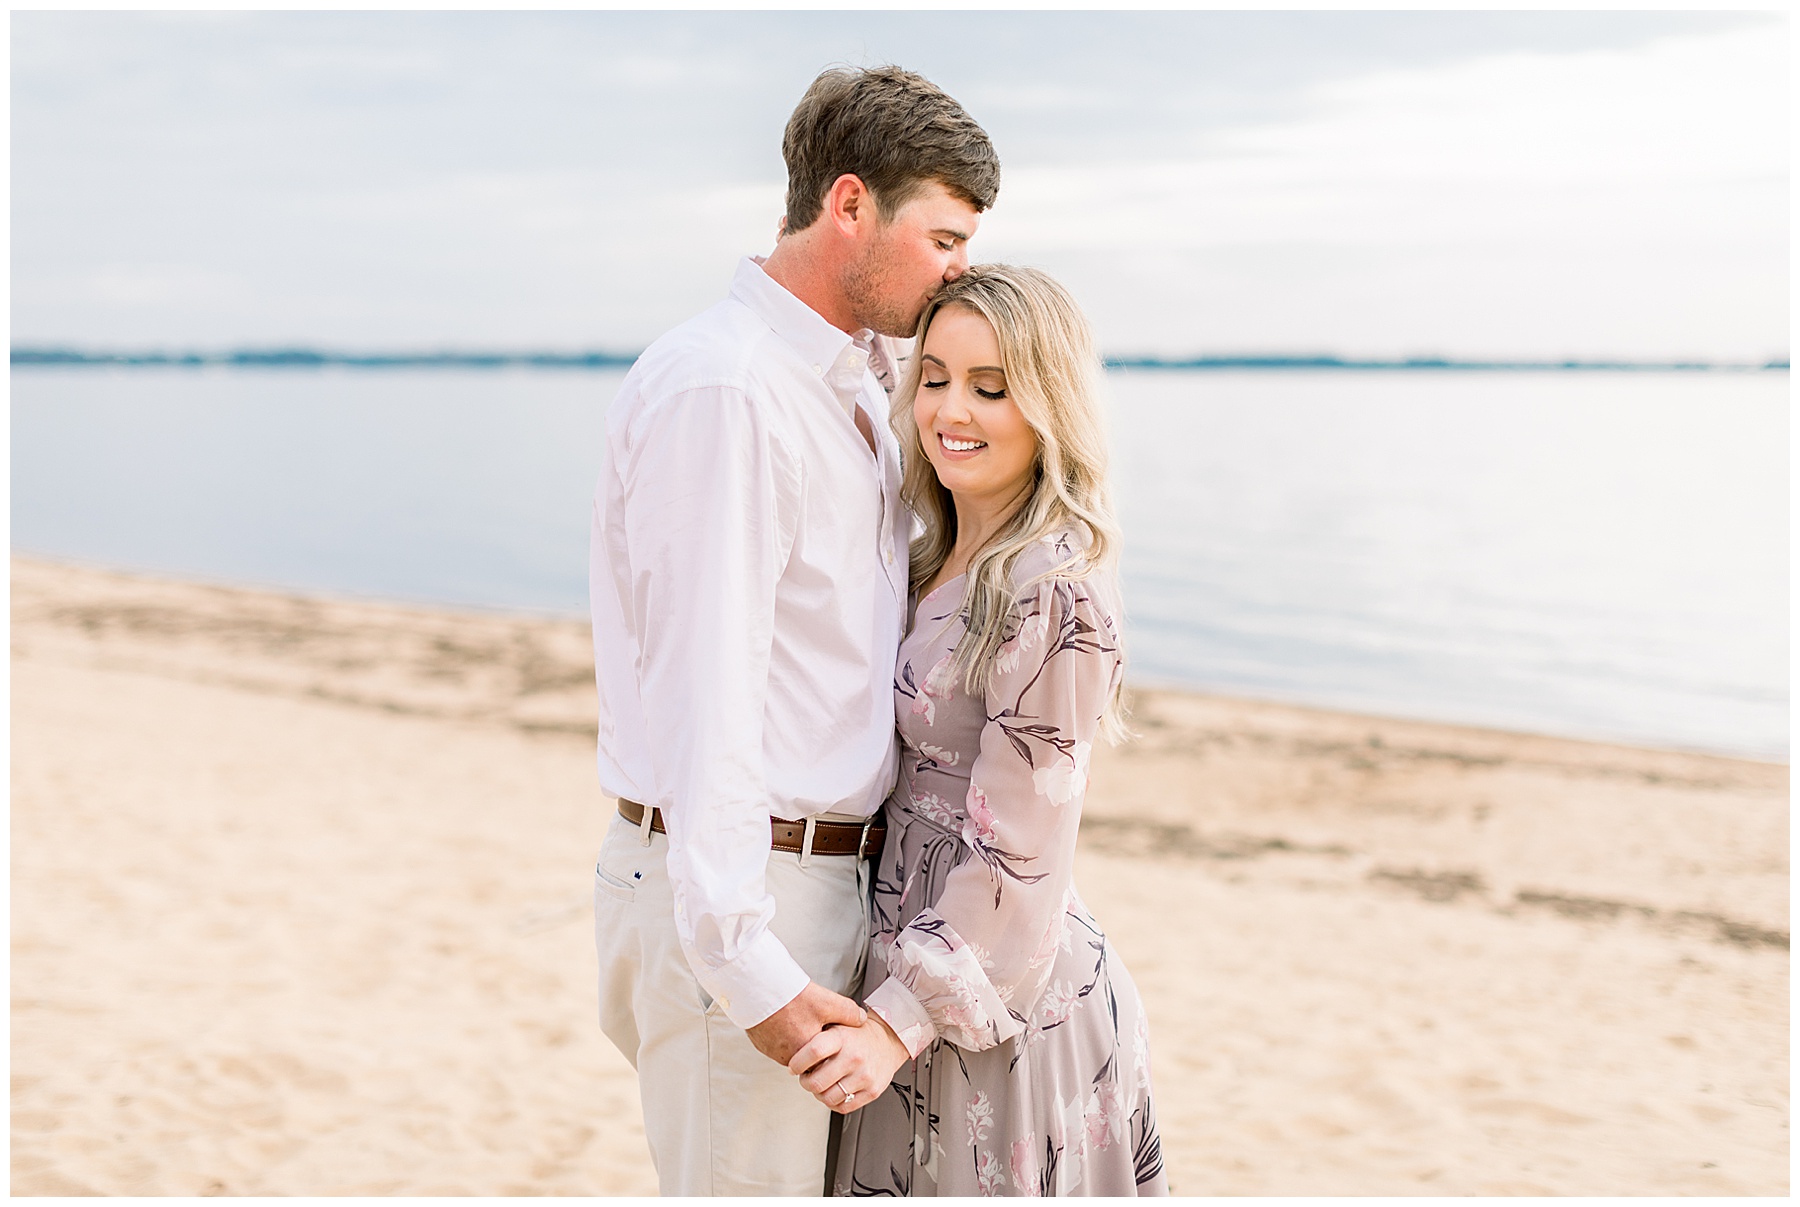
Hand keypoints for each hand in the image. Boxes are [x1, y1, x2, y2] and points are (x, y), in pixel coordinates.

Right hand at [745, 981, 865, 1065]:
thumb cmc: (792, 996)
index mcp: (808, 1052)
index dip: (831, 1050)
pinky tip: (784, 1017)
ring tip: (799, 1017)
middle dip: (813, 1044)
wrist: (758, 986)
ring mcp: (772, 1052)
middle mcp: (788, 1057)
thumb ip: (849, 1013)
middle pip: (807, 1058)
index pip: (825, 1061)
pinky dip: (781, 1033)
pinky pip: (776, 1043)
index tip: (833, 1040)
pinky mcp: (761, 1044)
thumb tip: (861, 1019)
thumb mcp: (828, 1002)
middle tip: (814, 1024)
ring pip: (791, 1050)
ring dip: (796, 1038)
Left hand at [788, 1007, 908, 1113]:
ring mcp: (864, 1076)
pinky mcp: (872, 1091)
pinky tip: (835, 1090)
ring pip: (828, 1098)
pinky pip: (843, 1106)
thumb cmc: (858, 1035)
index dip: (797, 1063)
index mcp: (842, 1038)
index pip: (813, 1052)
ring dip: (819, 1094)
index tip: (793, 1067)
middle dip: (805, 1082)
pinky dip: (834, 1102)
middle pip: (816, 1082)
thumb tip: (792, 1047)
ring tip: (822, 1084)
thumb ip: (818, 1035)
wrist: (888, 1040)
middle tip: (807, 1077)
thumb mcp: (838, 1025)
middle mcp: (854, 1057)